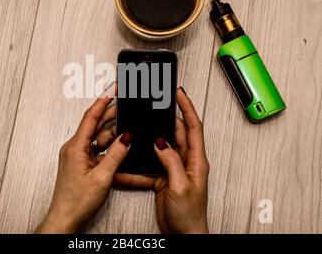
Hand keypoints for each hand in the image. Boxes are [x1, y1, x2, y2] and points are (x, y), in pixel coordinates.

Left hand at [35, 85, 132, 233]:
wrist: (65, 219)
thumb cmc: (76, 201)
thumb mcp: (102, 177)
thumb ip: (116, 154)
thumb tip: (127, 137)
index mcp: (75, 147)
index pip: (90, 116)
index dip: (103, 100)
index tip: (112, 89)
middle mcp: (75, 148)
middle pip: (96, 125)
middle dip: (112, 114)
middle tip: (126, 104)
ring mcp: (79, 156)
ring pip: (100, 139)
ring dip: (114, 133)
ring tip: (130, 126)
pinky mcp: (84, 164)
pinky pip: (99, 151)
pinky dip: (111, 148)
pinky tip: (122, 146)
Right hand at [114, 87, 209, 233]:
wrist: (184, 234)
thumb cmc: (190, 215)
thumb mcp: (181, 186)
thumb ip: (171, 162)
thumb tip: (161, 142)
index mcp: (196, 160)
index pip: (194, 127)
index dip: (187, 108)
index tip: (179, 94)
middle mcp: (186, 161)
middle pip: (175, 132)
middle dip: (165, 118)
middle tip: (155, 105)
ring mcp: (174, 168)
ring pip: (161, 146)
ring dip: (150, 139)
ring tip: (141, 128)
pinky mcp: (163, 176)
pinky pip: (150, 164)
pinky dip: (140, 163)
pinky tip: (131, 162)